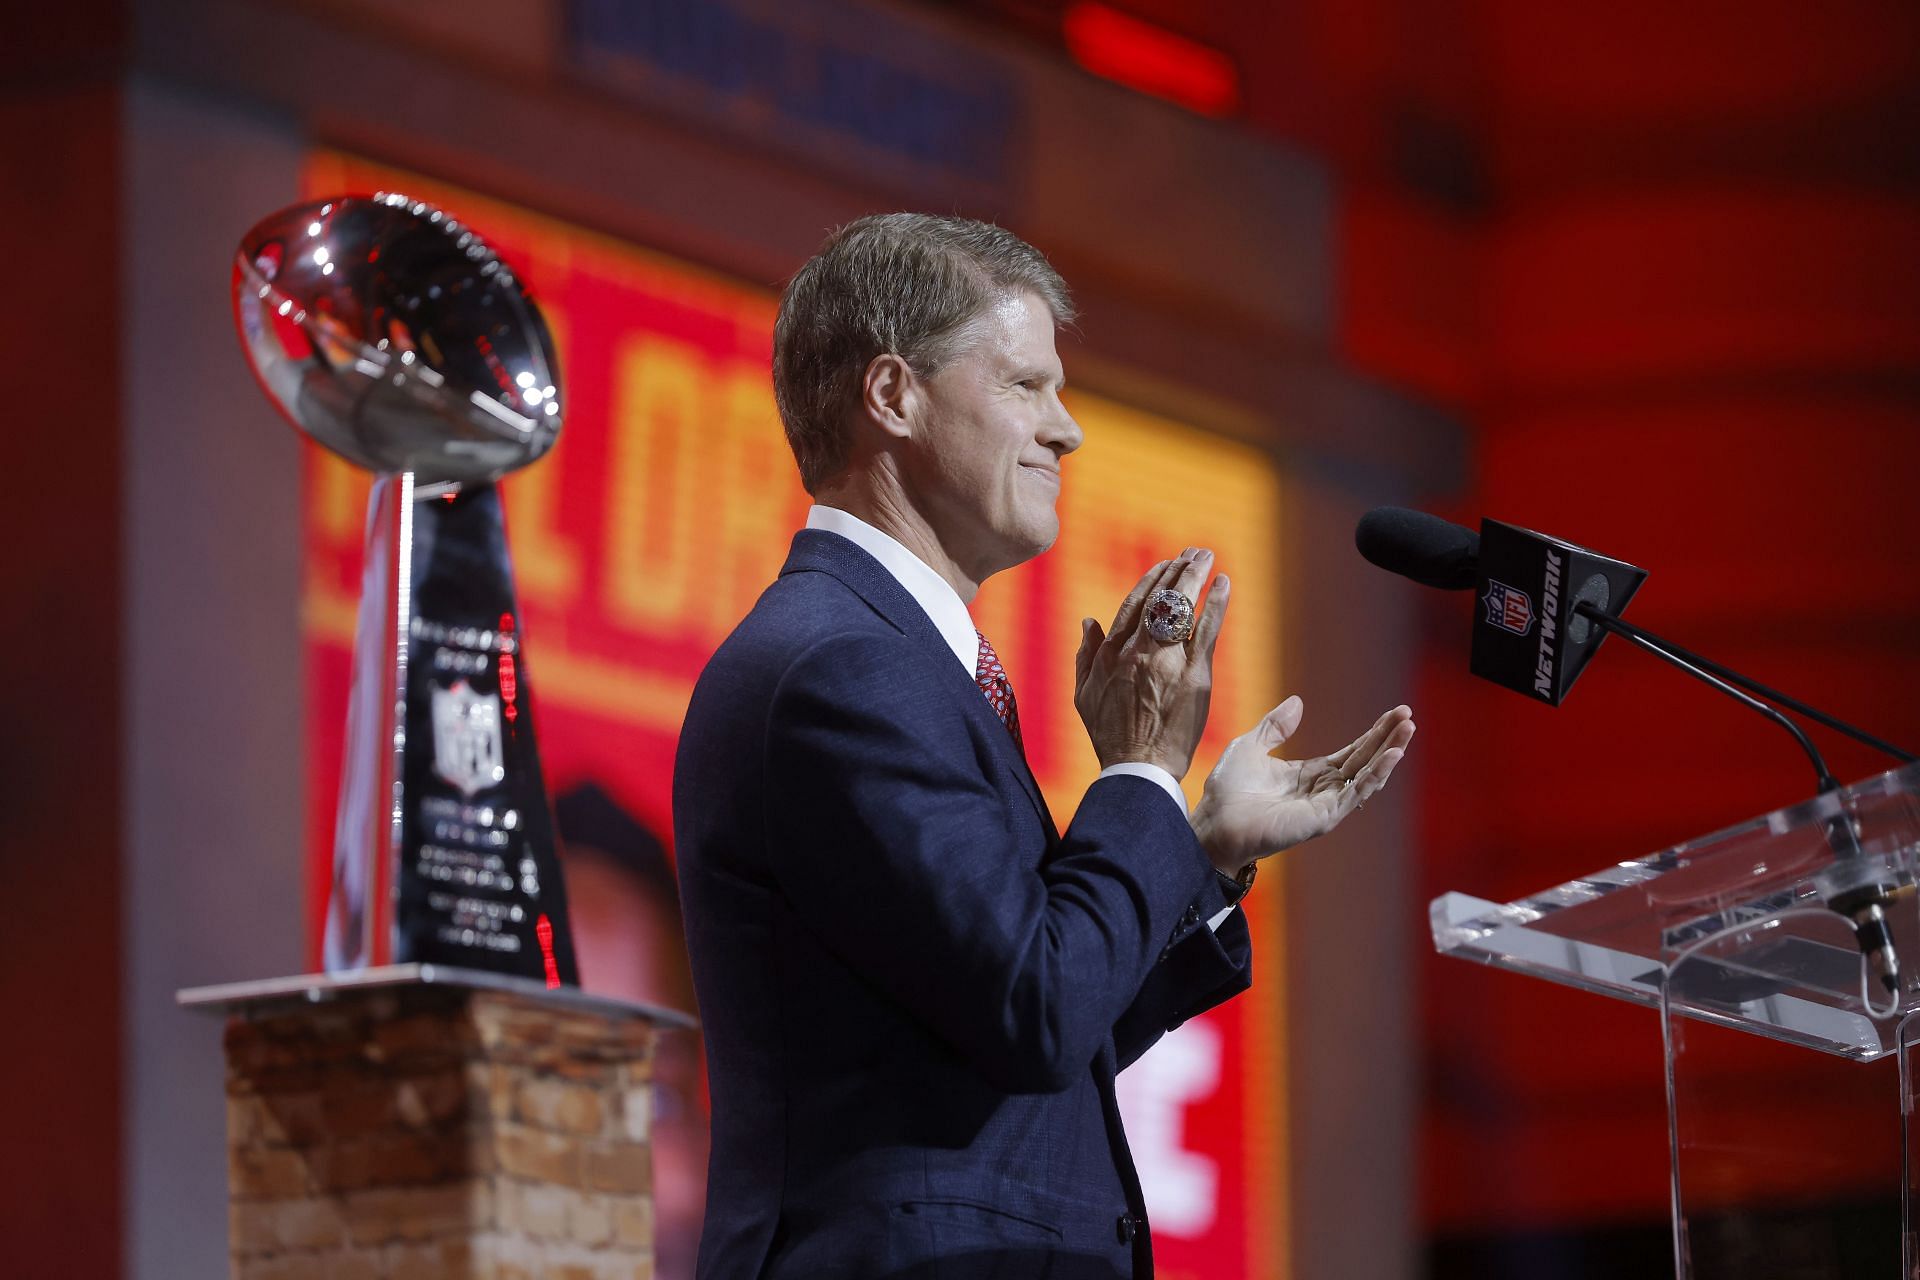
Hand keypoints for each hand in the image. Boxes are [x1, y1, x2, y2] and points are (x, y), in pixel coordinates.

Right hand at [1073, 549, 1229, 779]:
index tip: (1164, 564)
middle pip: (1159, 598)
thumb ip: (1085, 656)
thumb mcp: (1084, 695)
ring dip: (1196, 576)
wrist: (1138, 768)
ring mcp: (1166, 660)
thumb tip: (1089, 623)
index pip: (1133, 604)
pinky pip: (1206, 630)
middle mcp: (1137, 650)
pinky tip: (1224, 583)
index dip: (1151, 580)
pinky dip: (1216, 603)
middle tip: (1193, 553)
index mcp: (1111, 653)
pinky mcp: (1194, 675)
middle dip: (1177, 570)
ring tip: (1206, 557)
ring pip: (1182, 607)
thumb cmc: (1111, 736)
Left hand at [1189, 697, 1414, 876]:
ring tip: (1408, 731)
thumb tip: (1297, 701)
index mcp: (1309, 774)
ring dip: (1389, 754)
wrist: (1215, 822)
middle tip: (1408, 716)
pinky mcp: (1323, 817)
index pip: (1351, 752)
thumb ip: (1276, 726)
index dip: (1373, 734)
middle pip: (1364, 761)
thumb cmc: (1227, 792)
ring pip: (1366, 776)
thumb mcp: (1251, 746)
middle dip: (1387, 738)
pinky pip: (1355, 794)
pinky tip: (1392, 756)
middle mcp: (1322, 789)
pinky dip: (1375, 776)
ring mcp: (1325, 804)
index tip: (1394, 714)